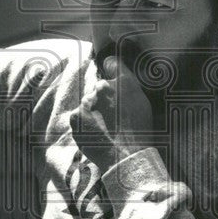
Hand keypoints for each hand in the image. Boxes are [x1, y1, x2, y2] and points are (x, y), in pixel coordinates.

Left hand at [70, 56, 152, 171]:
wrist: (125, 155)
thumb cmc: (139, 129)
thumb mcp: (142, 101)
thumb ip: (127, 82)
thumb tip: (113, 67)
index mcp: (121, 81)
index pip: (111, 63)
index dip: (113, 71)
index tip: (115, 81)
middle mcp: (100, 87)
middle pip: (99, 88)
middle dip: (104, 98)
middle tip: (114, 116)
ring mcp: (86, 102)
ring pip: (89, 102)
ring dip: (94, 111)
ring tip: (106, 128)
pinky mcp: (76, 116)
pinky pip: (80, 115)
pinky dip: (85, 122)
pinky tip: (97, 132)